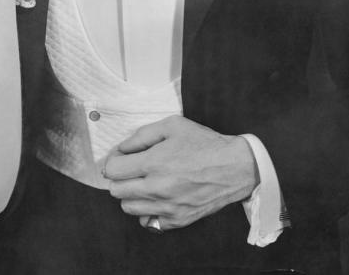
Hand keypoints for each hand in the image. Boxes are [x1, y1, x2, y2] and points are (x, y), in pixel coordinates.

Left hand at [103, 115, 257, 230]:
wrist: (236, 168)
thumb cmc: (204, 144)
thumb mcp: (172, 125)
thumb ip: (141, 135)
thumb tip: (121, 149)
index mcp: (154, 162)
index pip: (112, 170)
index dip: (114, 160)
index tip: (123, 157)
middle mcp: (158, 188)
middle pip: (116, 191)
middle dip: (120, 178)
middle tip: (133, 169)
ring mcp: (167, 207)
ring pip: (129, 208)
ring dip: (132, 195)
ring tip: (146, 182)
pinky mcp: (178, 220)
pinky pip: (148, 222)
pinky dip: (147, 211)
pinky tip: (157, 198)